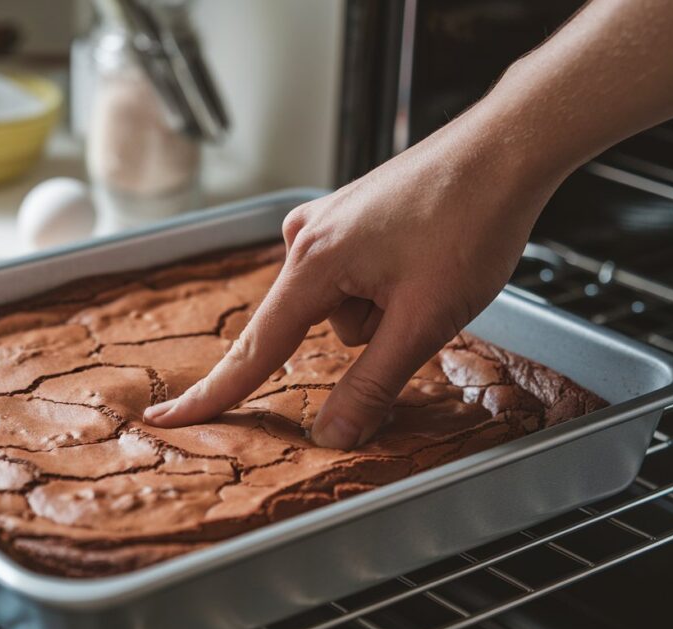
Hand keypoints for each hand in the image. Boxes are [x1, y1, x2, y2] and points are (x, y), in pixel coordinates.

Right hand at [144, 104, 565, 447]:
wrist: (504, 149)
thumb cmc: (469, 223)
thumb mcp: (423, 320)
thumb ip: (371, 385)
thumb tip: (329, 435)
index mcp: (313, 263)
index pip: (255, 349)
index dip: (214, 394)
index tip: (169, 419)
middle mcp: (304, 238)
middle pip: (311, 326)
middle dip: (367, 330)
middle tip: (422, 297)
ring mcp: (324, 222)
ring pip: (338, 306)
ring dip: (379, 308)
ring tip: (428, 271)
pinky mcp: (345, 217)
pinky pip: (349, 277)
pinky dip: (381, 284)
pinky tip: (419, 259)